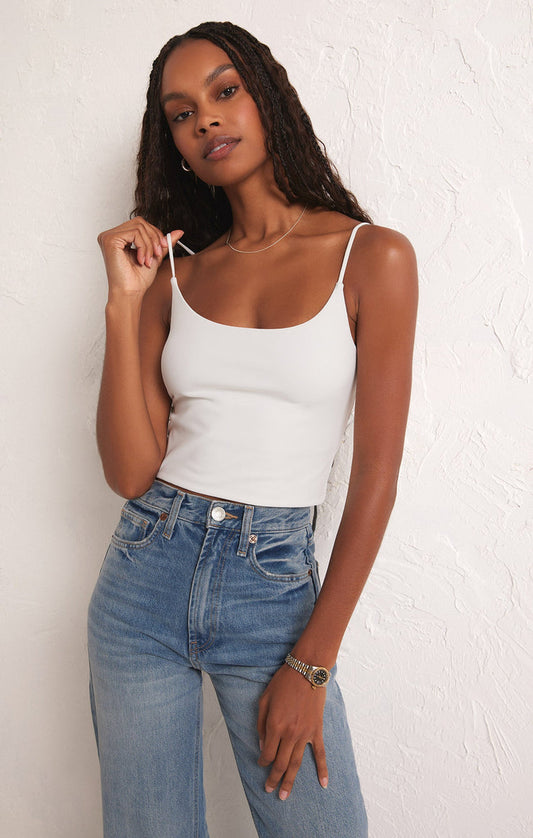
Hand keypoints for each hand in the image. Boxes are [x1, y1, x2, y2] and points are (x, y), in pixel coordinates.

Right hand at [97, 217, 182, 298]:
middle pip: (140, 222)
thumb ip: (164, 243)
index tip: (163, 246)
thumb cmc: (138, 279)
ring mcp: (108, 237)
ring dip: (148, 245)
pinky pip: (134, 233)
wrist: (131, 292)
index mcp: (120, 238)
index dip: (155, 233)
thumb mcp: (155, 256)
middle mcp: (112, 235)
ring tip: (147, 260)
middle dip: (153, 238)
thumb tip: (178, 232)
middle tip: (157, 254)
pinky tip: (141, 259)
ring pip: (138, 227)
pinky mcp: (109, 240)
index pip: (140, 223)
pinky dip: (143, 246)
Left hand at [257, 663, 327, 799]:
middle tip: (270, 790)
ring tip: (285, 795)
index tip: (260, 763)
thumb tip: (262, 744)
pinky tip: (323, 784)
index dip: (262, 761)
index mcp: (275, 726)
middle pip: (281, 763)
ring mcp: (305, 734)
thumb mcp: (264, 700)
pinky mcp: (316, 730)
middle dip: (274, 778)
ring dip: (290, 781)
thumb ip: (261, 724)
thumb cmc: (282, 683)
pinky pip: (320, 754)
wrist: (306, 671)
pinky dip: (322, 770)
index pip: (267, 753)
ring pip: (297, 763)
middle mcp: (290, 734)